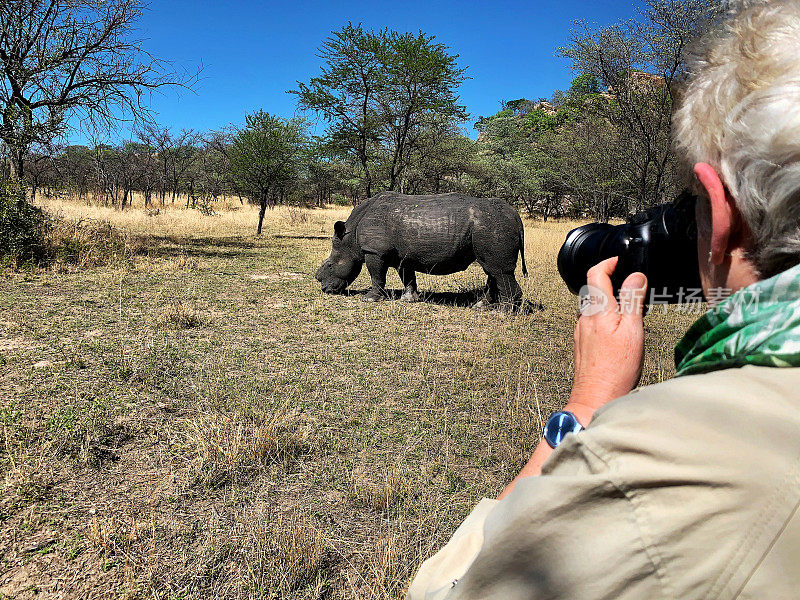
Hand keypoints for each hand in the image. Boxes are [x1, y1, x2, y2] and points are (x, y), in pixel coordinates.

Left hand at [569, 257, 646, 413]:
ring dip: (610, 303)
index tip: (620, 260)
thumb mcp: (632, 329)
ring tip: (630, 311)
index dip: (608, 262)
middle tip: (632, 287)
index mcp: (597, 309)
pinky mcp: (582, 344)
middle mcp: (585, 317)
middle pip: (595, 290)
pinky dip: (606, 319)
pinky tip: (619, 333)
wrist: (595, 396)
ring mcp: (581, 331)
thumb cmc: (615, 368)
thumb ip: (633, 300)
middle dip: (612, 283)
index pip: (595, 273)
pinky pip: (593, 323)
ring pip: (595, 307)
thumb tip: (636, 275)